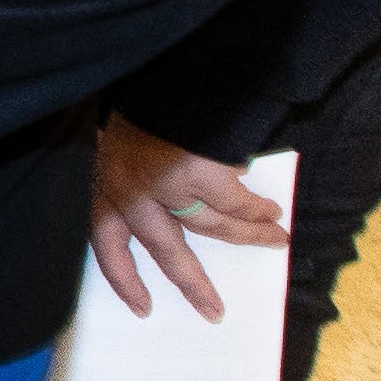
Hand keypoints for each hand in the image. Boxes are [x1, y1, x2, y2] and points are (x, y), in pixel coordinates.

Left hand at [88, 117, 288, 319]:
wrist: (167, 68)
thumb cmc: (147, 104)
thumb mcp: (124, 142)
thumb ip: (136, 173)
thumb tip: (171, 209)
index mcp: (107, 182)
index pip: (106, 239)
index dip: (123, 276)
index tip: (142, 308)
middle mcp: (130, 189)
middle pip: (165, 248)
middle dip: (192, 282)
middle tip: (214, 311)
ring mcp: (165, 184)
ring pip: (211, 225)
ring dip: (246, 235)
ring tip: (274, 240)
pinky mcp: (200, 174)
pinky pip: (234, 202)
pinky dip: (255, 210)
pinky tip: (271, 212)